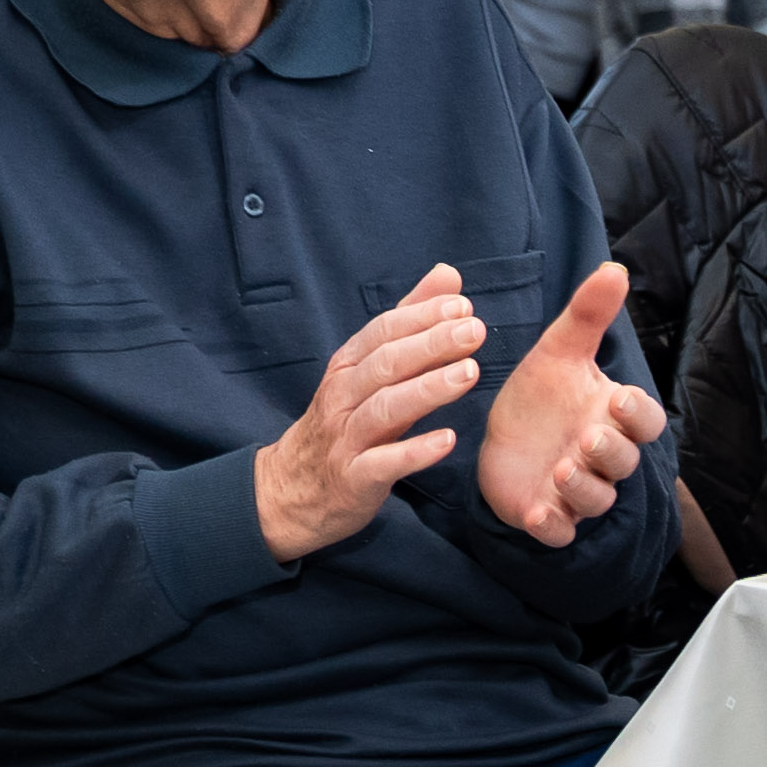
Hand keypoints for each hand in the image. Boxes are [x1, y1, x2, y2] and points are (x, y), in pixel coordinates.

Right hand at [259, 269, 486, 560]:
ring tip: (470, 373)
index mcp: (348, 367)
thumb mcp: (368, 369)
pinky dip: (414, 452)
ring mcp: (346, 439)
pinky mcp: (354, 478)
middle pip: (385, 364)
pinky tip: (448, 440)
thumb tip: (448, 275)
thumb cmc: (343, 421)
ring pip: (384, 408)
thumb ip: (410, 322)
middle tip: (474, 331)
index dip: (420, 317)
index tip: (461, 305)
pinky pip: (383, 463)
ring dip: (428, 389)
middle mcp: (343, 397)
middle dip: (431, 344)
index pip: (382, 332)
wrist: (292, 490)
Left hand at [477, 261, 667, 543]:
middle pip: (624, 461)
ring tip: (563, 469)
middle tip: (591, 436)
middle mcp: (601, 457)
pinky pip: (560, 530)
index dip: (637, 416)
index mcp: (612, 418)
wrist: (503, 444)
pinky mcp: (548, 515)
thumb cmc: (541, 398)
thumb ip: (588, 315)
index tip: (619, 400)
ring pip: (596, 498)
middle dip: (611, 451)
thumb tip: (614, 267)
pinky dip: (553, 525)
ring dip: (584, 488)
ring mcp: (577, 491)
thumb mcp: (558, 352)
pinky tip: (537, 512)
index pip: (644, 421)